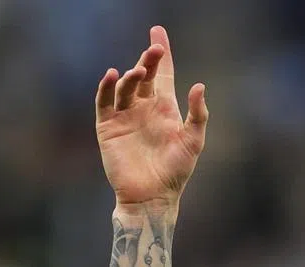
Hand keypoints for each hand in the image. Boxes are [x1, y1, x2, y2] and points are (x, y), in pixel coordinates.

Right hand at [95, 26, 208, 206]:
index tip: (159, 32)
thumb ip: (198, 114)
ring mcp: (125, 116)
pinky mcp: (108, 127)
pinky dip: (107, 88)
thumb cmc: (176, 171)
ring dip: (132, 76)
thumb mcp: (193, 141)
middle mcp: (144, 108)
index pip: (163, 75)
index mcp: (165, 109)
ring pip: (125, 86)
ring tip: (140, 71)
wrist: (153, 195)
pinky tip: (114, 76)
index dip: (162, 55)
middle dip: (148, 60)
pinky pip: (105, 102)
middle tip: (155, 47)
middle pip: (144, 76)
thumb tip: (199, 85)